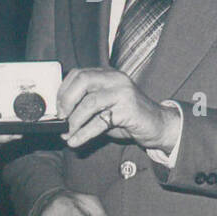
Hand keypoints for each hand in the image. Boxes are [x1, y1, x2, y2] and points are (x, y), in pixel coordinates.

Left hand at [57, 68, 180, 151]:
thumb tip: (61, 118)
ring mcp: (123, 92)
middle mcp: (115, 79)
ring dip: (74, 121)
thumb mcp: (105, 107)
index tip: (58, 108)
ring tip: (67, 134)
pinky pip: (100, 122)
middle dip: (66, 100)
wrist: (159, 125)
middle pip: (82, 81)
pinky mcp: (128, 109)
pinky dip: (84, 133)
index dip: (63, 91)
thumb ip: (86, 106)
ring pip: (89, 102)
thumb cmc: (129, 117)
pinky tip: (76, 141)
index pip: (78, 74)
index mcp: (107, 75)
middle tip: (61, 118)